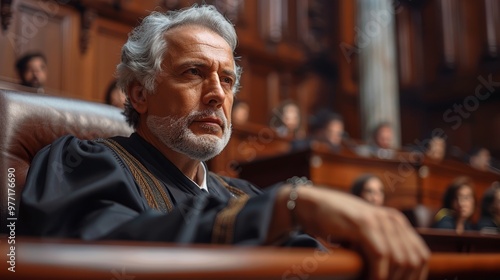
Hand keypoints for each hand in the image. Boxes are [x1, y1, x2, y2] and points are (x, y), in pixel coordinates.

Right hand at [272, 185, 429, 279]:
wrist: (310, 205)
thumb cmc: (335, 223)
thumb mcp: (364, 233)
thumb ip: (381, 244)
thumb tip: (395, 272)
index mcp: (396, 222)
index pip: (421, 255)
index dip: (416, 278)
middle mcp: (392, 219)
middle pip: (413, 260)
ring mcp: (378, 220)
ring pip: (400, 260)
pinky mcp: (363, 224)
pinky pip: (380, 255)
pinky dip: (377, 275)